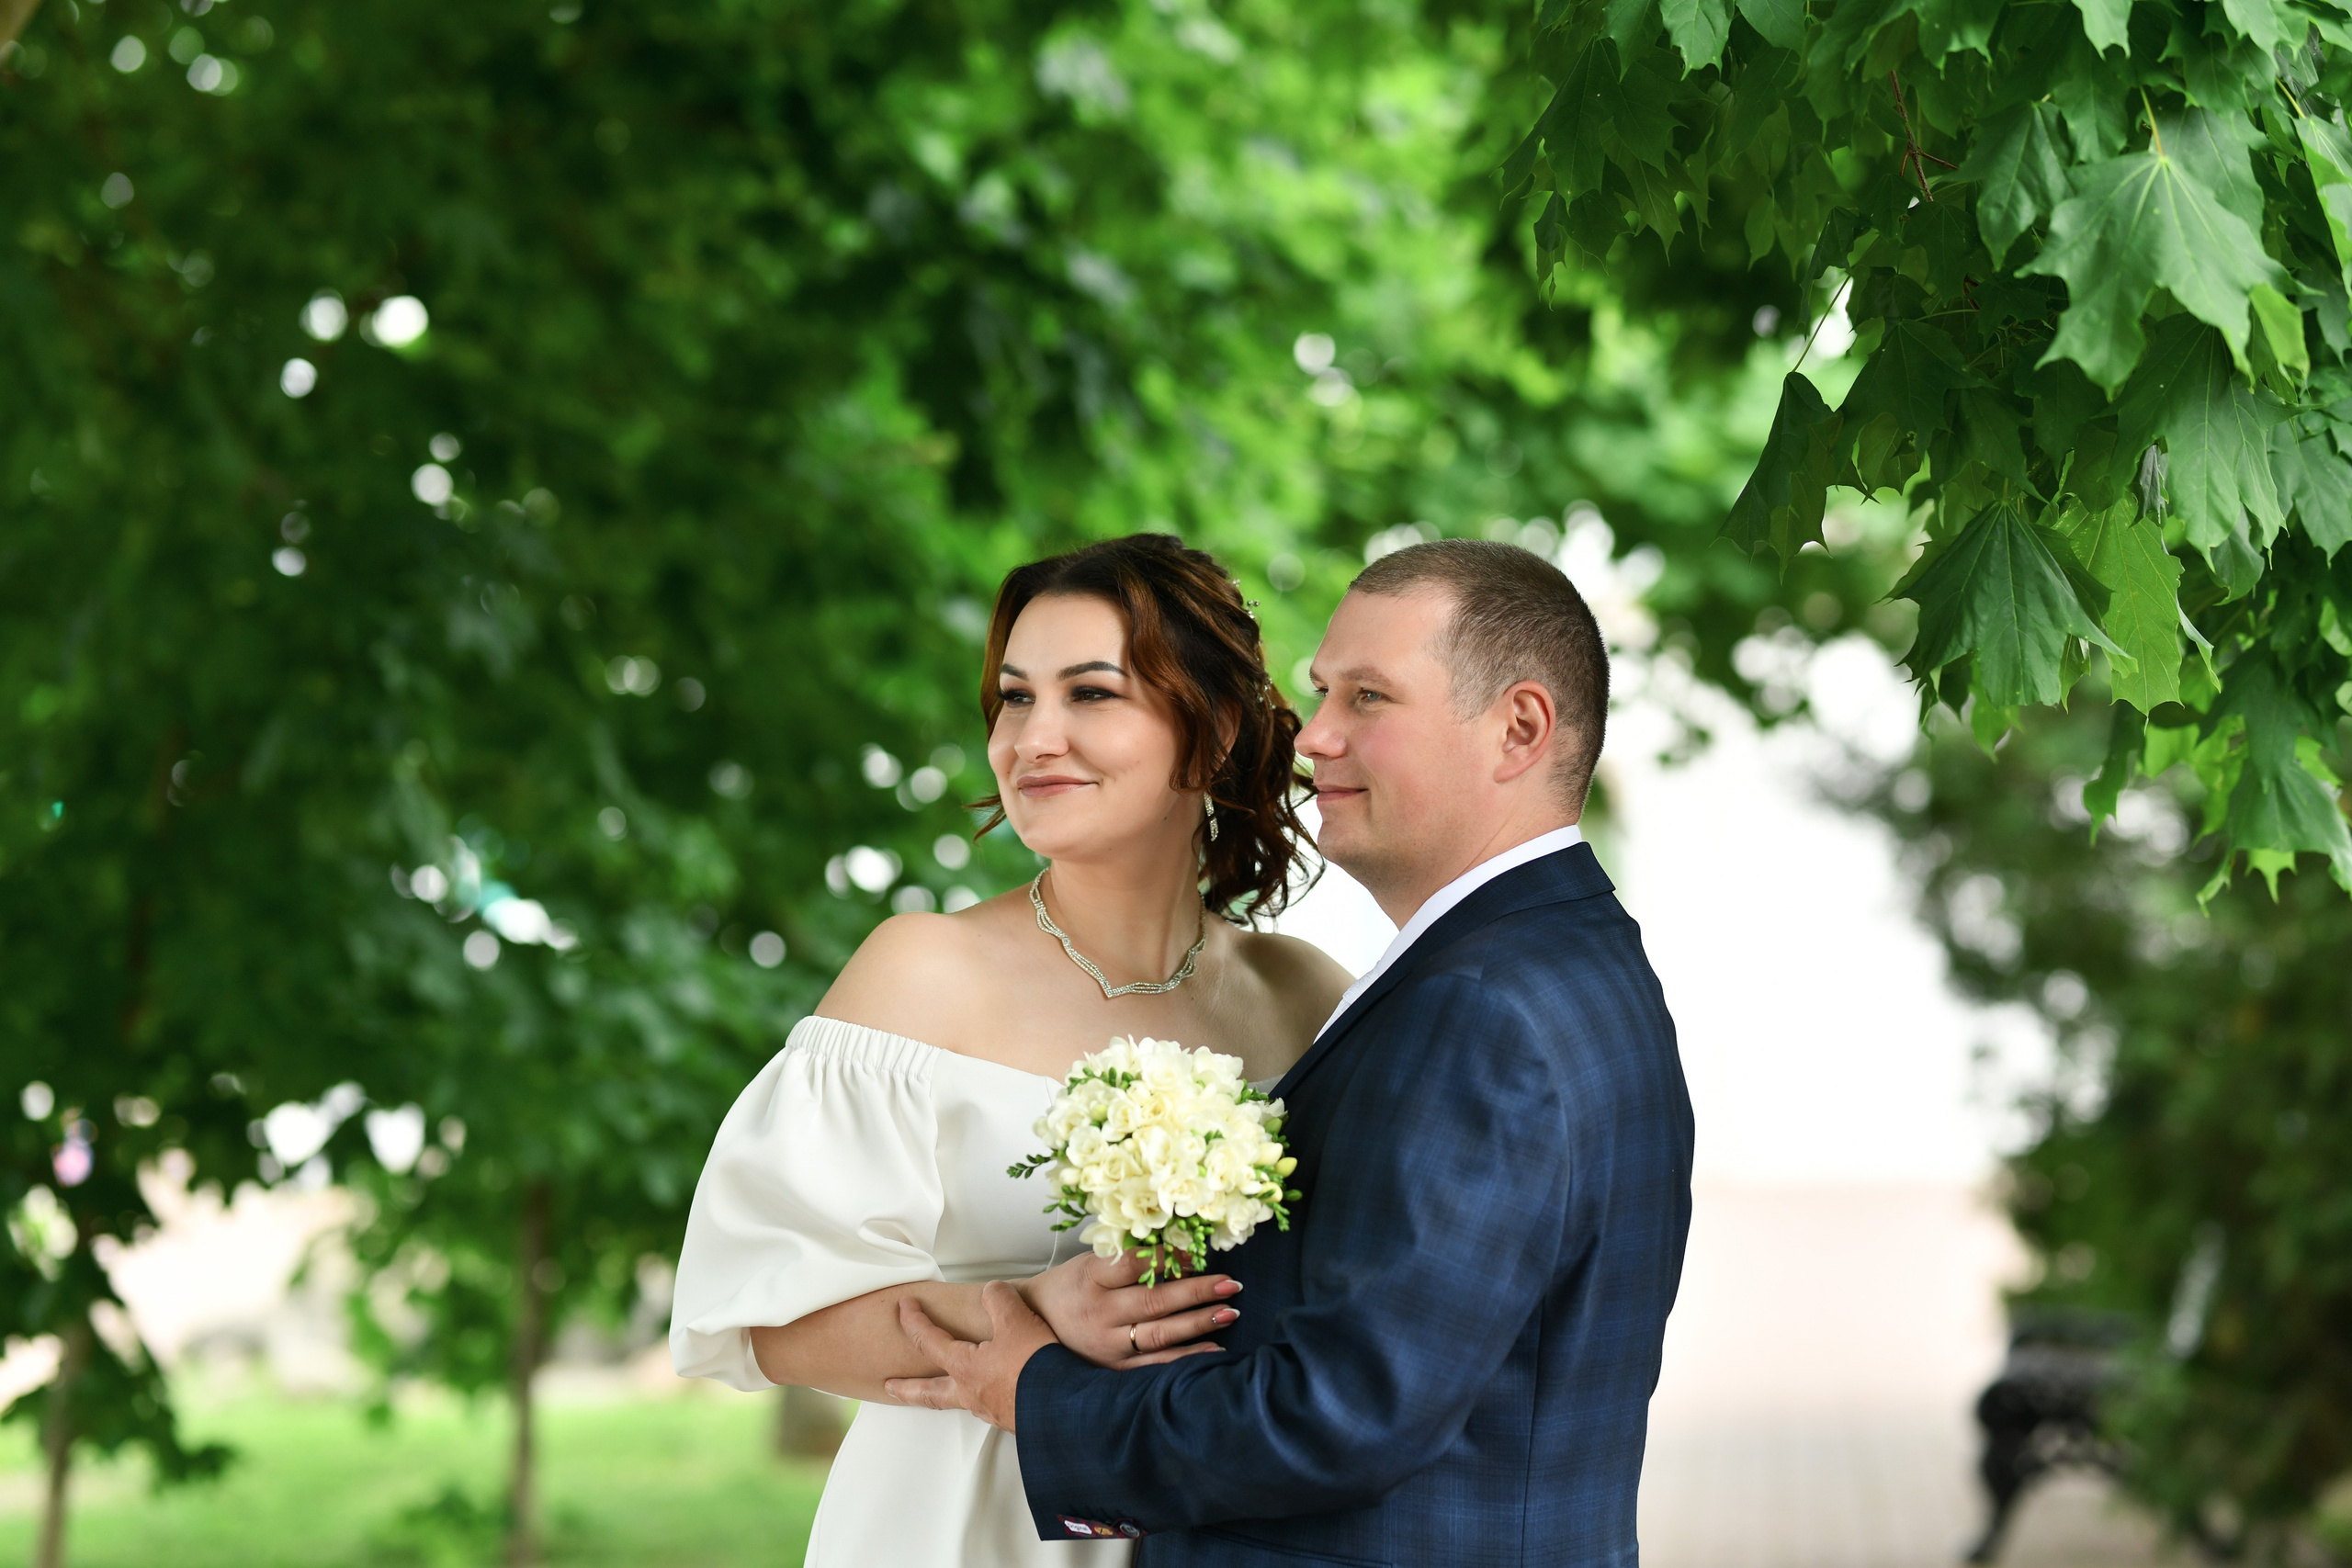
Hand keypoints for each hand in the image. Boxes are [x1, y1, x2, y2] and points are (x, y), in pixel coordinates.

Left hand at [884, 1281, 1054, 1430]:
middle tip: (889, 1387)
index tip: (904, 1307)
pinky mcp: (1014, 1418)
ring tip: (947, 1389)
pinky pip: (990, 1406)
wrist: (1065, 1409)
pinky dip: (986, 1396)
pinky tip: (996, 1392)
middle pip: (929, 1393)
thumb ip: (999, 1300)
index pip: (928, 1341)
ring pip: (960, 1401)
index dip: (914, 1320)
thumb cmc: (1036, 1369)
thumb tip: (993, 1291)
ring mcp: (993, 1410)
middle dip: (906, 1388)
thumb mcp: (1016, 1320)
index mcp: (965, 1368)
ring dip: (947, 1394)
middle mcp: (973, 1393)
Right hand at [1022, 1250, 1240, 1369]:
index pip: (1134, 1265)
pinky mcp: (1114, 1368)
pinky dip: (1187, 1357)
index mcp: (1091, 1279)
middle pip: (1154, 1301)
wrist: (1036, 1323)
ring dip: (1198, 1323)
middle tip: (1230, 1283)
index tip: (1195, 1252)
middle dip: (1197, 1292)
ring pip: (1159, 1334)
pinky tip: (1214, 1349)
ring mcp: (1107, 1344)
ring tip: (1229, 1312)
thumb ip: (1129, 1256)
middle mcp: (1099, 1314)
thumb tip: (1182, 1249)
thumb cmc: (1072, 1285)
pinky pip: (1156, 1364)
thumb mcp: (1090, 1261)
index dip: (1168, 1258)